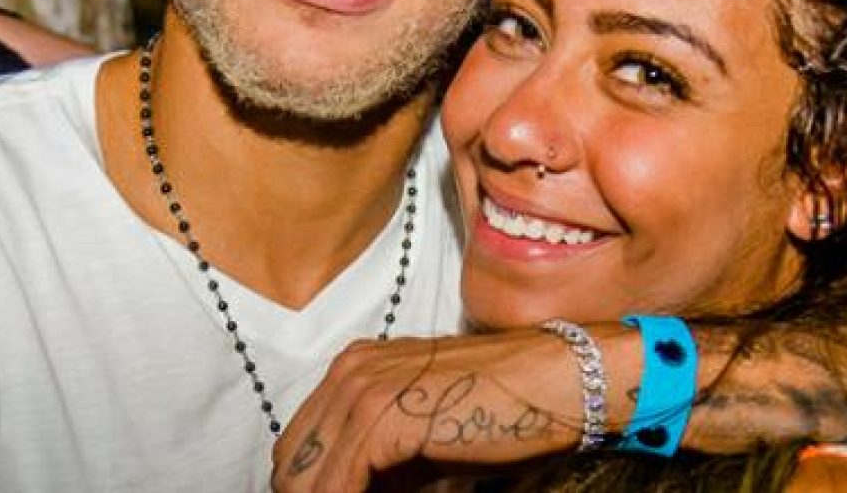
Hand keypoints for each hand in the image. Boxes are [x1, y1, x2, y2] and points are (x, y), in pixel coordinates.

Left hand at [271, 326, 641, 492]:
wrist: (554, 380)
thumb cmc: (500, 410)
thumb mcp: (424, 440)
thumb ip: (380, 465)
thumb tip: (349, 492)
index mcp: (356, 366)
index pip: (300, 443)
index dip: (309, 486)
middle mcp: (352, 369)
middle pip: (292, 460)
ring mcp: (364, 388)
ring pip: (306, 473)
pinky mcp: (382, 415)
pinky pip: (338, 481)